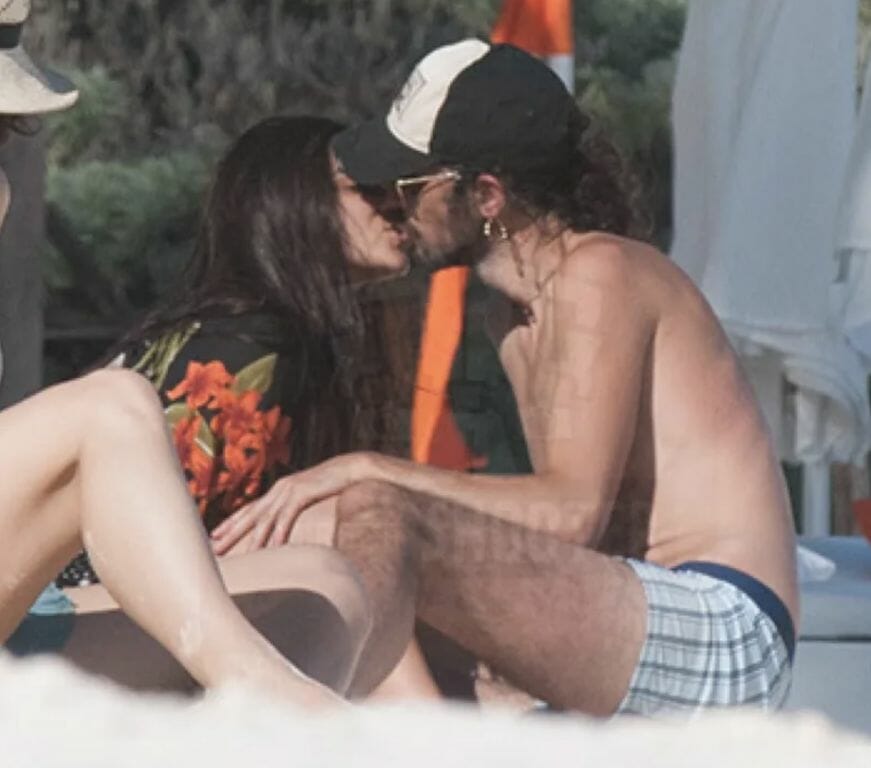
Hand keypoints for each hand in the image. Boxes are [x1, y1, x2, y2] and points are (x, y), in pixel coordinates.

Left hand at [210, 453, 375, 554]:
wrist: (353, 468)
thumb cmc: (333, 484)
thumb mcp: (309, 496)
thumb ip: (296, 507)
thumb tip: (288, 526)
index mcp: (278, 490)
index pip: (249, 509)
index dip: (231, 523)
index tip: (214, 536)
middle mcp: (279, 489)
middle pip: (250, 514)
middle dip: (231, 532)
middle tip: (214, 548)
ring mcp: (290, 490)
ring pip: (266, 518)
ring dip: (253, 539)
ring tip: (243, 556)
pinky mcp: (303, 492)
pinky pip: (288, 516)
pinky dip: (280, 532)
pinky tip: (274, 547)